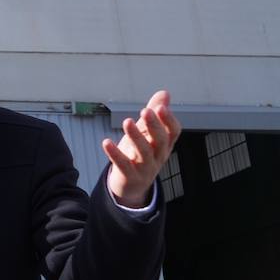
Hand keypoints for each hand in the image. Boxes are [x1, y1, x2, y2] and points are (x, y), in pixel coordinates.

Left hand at [102, 90, 181, 207]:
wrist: (132, 186)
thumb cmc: (140, 154)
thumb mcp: (147, 134)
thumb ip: (154, 114)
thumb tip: (165, 94)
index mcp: (164, 145)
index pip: (173, 132)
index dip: (169, 121)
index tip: (161, 107)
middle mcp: (158, 156)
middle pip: (160, 141)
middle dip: (154, 126)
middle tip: (146, 111)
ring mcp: (145, 168)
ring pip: (143, 153)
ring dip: (136, 137)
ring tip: (127, 122)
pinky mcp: (130, 177)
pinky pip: (123, 165)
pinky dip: (115, 154)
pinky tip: (106, 142)